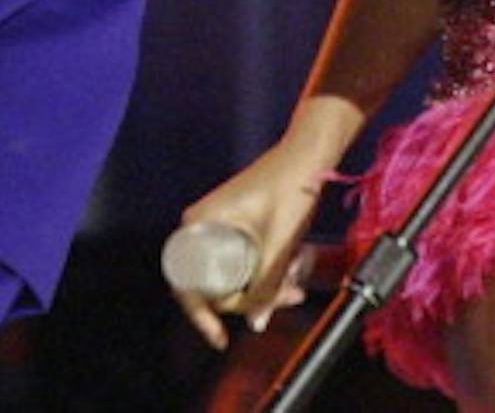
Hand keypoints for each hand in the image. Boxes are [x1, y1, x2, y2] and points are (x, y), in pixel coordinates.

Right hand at [172, 138, 329, 350]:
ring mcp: (218, 224)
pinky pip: (242, 260)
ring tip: (294, 288)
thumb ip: (264, 288)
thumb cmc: (289, 190)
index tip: (219, 337)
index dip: (201, 315)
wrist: (307, 157)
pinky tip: (291, 274)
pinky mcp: (235, 225)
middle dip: (246, 300)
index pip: (186, 284)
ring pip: (232, 273)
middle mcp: (201, 224)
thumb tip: (254, 322)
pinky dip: (263, 273)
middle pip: (212, 282)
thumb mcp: (277, 247)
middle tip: (284, 301)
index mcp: (198, 224)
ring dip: (261, 287)